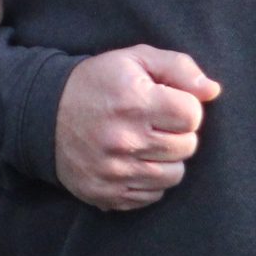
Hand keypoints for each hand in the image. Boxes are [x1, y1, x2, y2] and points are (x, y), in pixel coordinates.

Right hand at [54, 45, 219, 210]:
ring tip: (146, 143)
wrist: (43, 115)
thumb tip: (213, 91)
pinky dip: (149, 180)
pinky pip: (153, 195)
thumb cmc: (96, 83)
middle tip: (155, 123)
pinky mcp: (108, 194)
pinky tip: (133, 161)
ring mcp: (116, 171)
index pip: (192, 115)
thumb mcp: (133, 59)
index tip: (167, 103)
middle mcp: (125, 139)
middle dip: (177, 133)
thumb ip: (178, 68)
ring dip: (166, 159)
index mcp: (134, 101)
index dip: (184, 107)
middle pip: (187, 146)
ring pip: (174, 175)